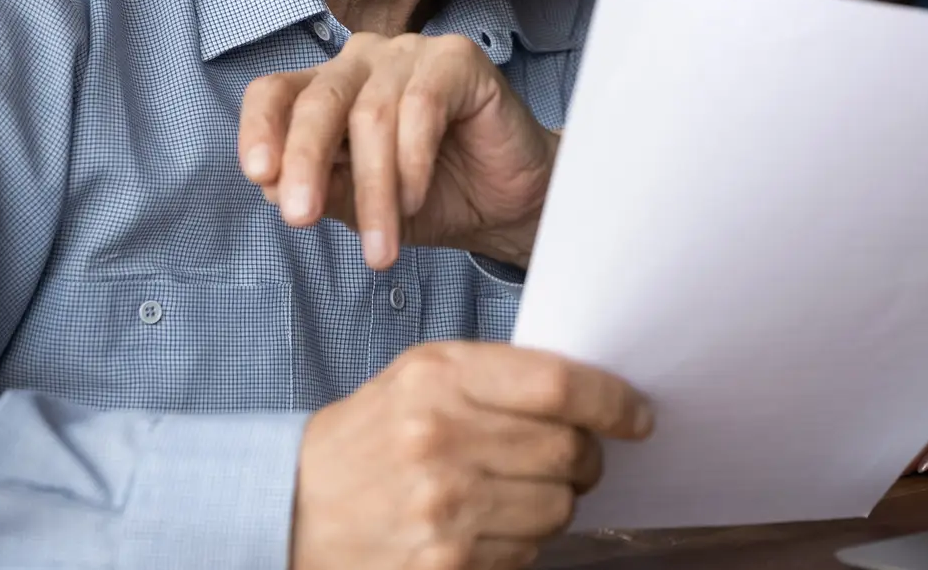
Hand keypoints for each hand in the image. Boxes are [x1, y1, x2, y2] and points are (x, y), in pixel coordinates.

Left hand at [240, 32, 557, 270]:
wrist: (508, 204)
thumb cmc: (433, 198)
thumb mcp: (362, 206)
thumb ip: (321, 188)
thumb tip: (272, 184)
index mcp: (328, 90)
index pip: (275, 93)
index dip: (258, 128)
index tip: (258, 176)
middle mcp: (362, 62)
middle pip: (318, 101)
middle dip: (305, 164)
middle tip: (300, 218)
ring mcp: (410, 54)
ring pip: (371, 116)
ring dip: (374, 189)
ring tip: (382, 244)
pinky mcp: (457, 58)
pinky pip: (422, 106)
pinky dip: (412, 162)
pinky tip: (415, 199)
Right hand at [292, 341, 653, 569]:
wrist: (292, 508)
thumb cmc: (370, 435)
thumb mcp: (421, 376)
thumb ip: (499, 377)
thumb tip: (591, 394)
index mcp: (438, 378)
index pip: (558, 385)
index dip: (613, 400)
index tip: (635, 414)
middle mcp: (440, 439)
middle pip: (568, 450)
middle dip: (587, 457)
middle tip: (576, 458)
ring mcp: (442, 508)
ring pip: (557, 507)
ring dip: (555, 501)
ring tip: (515, 491)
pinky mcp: (445, 564)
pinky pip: (526, 553)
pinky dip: (522, 540)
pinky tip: (485, 524)